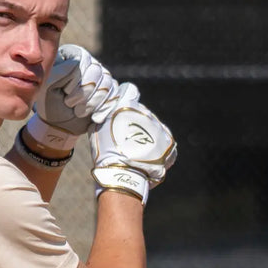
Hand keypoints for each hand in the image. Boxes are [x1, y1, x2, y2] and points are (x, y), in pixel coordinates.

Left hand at [25, 45, 120, 150]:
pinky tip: (93, 117)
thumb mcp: (48, 87)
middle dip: (84, 92)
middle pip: (96, 70)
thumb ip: (59, 71)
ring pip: (107, 82)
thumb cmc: (50, 105)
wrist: (60, 126)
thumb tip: (76, 63)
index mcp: (70, 56)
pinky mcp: (108, 90)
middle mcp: (87, 63)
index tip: (64, 93)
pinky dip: (104, 107)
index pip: (83, 59)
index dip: (75, 78)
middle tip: (70, 104)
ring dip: (92, 101)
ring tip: (78, 112)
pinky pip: (115, 93)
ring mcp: (100, 76)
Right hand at [89, 86, 176, 203]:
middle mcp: (146, 112)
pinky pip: (163, 141)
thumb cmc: (106, 151)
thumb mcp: (97, 127)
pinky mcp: (169, 143)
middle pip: (142, 112)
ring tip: (137, 150)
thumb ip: (106, 113)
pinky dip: (157, 147)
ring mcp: (159, 127)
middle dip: (136, 121)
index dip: (124, 102)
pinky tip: (147, 156)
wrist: (123, 174)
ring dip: (147, 134)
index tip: (121, 113)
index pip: (129, 92)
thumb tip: (108, 107)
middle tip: (126, 138)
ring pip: (153, 126)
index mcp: (129, 105)